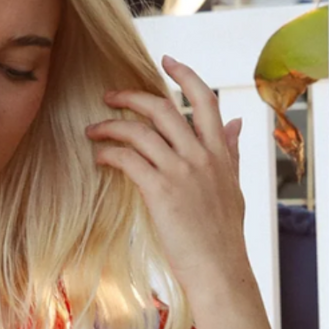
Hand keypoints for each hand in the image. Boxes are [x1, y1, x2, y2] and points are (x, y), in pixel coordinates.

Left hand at [86, 55, 249, 303]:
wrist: (219, 269)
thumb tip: (236, 123)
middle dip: (132, 96)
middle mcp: (201, 155)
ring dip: (112, 126)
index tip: (166, 60)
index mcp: (220, 152)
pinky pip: (129, 160)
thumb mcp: (232, 187)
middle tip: (110, 95)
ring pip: (141, 131)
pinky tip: (100, 158)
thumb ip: (230, 152)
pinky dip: (110, 154)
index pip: (205, 99)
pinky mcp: (160, 191)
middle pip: (164, 108)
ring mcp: (181, 171)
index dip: (184, 75)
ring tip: (93, 130)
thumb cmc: (223, 235)